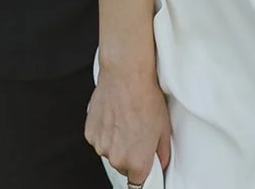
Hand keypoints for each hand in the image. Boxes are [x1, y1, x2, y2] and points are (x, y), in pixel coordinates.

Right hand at [85, 69, 171, 186]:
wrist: (126, 75)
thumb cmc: (145, 98)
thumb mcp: (164, 128)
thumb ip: (162, 152)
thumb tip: (160, 161)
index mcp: (136, 161)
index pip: (138, 181)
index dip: (143, 170)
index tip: (145, 164)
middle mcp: (115, 157)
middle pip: (123, 166)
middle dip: (130, 154)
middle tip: (137, 133)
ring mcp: (100, 145)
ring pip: (110, 152)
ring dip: (116, 143)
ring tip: (125, 121)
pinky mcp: (90, 133)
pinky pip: (99, 139)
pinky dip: (106, 132)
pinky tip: (114, 116)